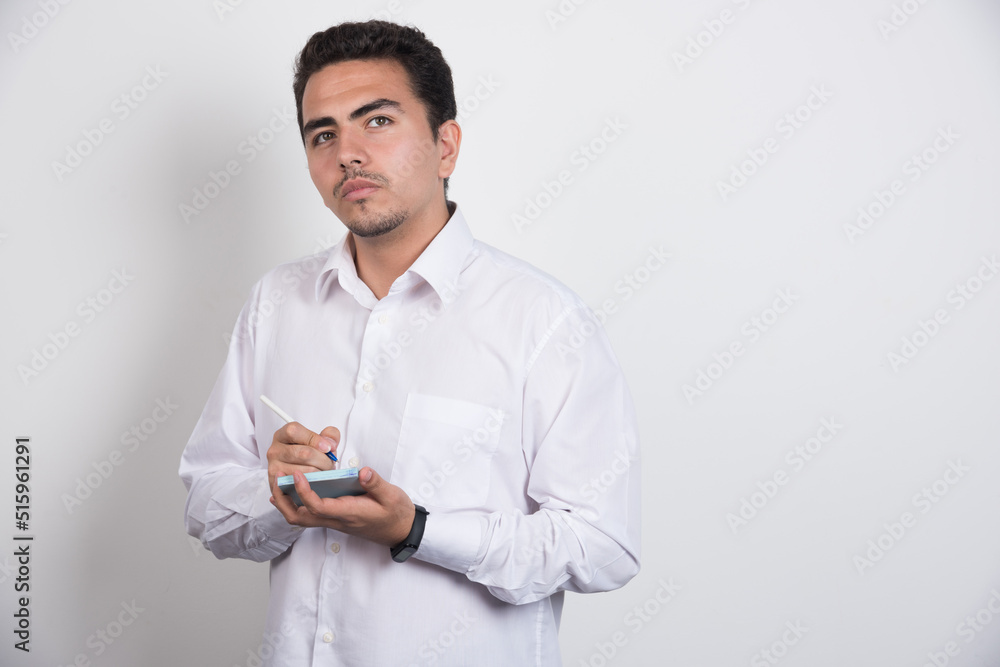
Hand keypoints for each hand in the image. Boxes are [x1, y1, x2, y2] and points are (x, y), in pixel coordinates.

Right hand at [266, 422, 338, 491]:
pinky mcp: (277, 483)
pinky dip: (311, 484)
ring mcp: (274, 467)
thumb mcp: (320, 440)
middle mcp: (275, 450)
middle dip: (323, 460)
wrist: (299, 473)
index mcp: (283, 434)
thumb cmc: (309, 453)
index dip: (314, 439)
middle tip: (330, 464)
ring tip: (325, 472)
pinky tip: (316, 480)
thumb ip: (329, 435)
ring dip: (320, 473)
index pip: (294, 431)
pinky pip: (298, 485)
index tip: (328, 448)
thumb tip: (330, 444)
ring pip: (303, 471)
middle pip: (303, 453)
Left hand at [270, 466, 415, 546]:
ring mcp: (334, 521)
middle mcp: (337, 519)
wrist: (400, 531)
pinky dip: (295, 504)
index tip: (298, 474)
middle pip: (300, 518)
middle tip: (277, 479)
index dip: (304, 492)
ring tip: (279, 484)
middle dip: (283, 501)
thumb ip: (376, 484)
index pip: (318, 506)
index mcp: (349, 513)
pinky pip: (308, 515)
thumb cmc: (395, 513)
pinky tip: (291, 492)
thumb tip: (363, 471)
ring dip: (286, 504)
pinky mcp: (335, 519)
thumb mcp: (392, 496)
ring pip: (301, 519)